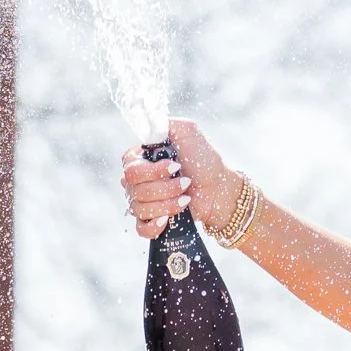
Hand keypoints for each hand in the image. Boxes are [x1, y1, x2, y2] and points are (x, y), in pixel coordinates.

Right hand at [120, 118, 239, 239]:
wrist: (219, 188)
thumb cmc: (204, 159)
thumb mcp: (188, 132)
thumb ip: (165, 124)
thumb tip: (146, 123)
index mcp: (140, 159)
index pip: (130, 168)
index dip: (153, 171)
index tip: (176, 166)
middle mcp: (137, 180)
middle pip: (133, 188)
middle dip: (164, 187)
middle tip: (185, 182)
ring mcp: (143, 201)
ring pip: (139, 208)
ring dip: (167, 203)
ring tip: (185, 198)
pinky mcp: (153, 220)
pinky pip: (141, 228)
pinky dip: (154, 225)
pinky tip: (167, 219)